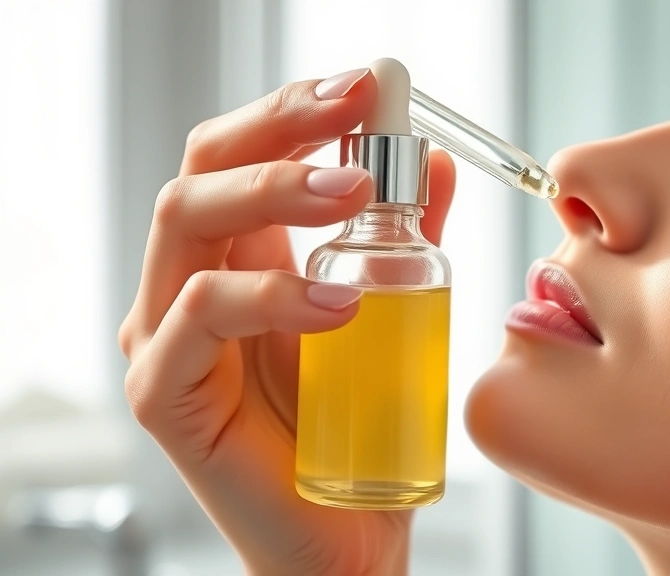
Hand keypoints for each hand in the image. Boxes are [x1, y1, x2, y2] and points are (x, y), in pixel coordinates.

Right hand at [118, 68, 456, 575]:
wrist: (343, 536)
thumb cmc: (359, 428)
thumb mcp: (389, 316)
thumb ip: (402, 241)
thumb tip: (433, 162)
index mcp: (238, 261)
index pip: (243, 157)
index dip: (296, 111)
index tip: (368, 85)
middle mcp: (189, 287)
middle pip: (206, 170)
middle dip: (283, 127)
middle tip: (356, 109)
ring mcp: (167, 337)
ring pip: (189, 223)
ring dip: (274, 190)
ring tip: (356, 195)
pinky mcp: (165, 393)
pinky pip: (199, 317)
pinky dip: (268, 295)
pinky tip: (336, 303)